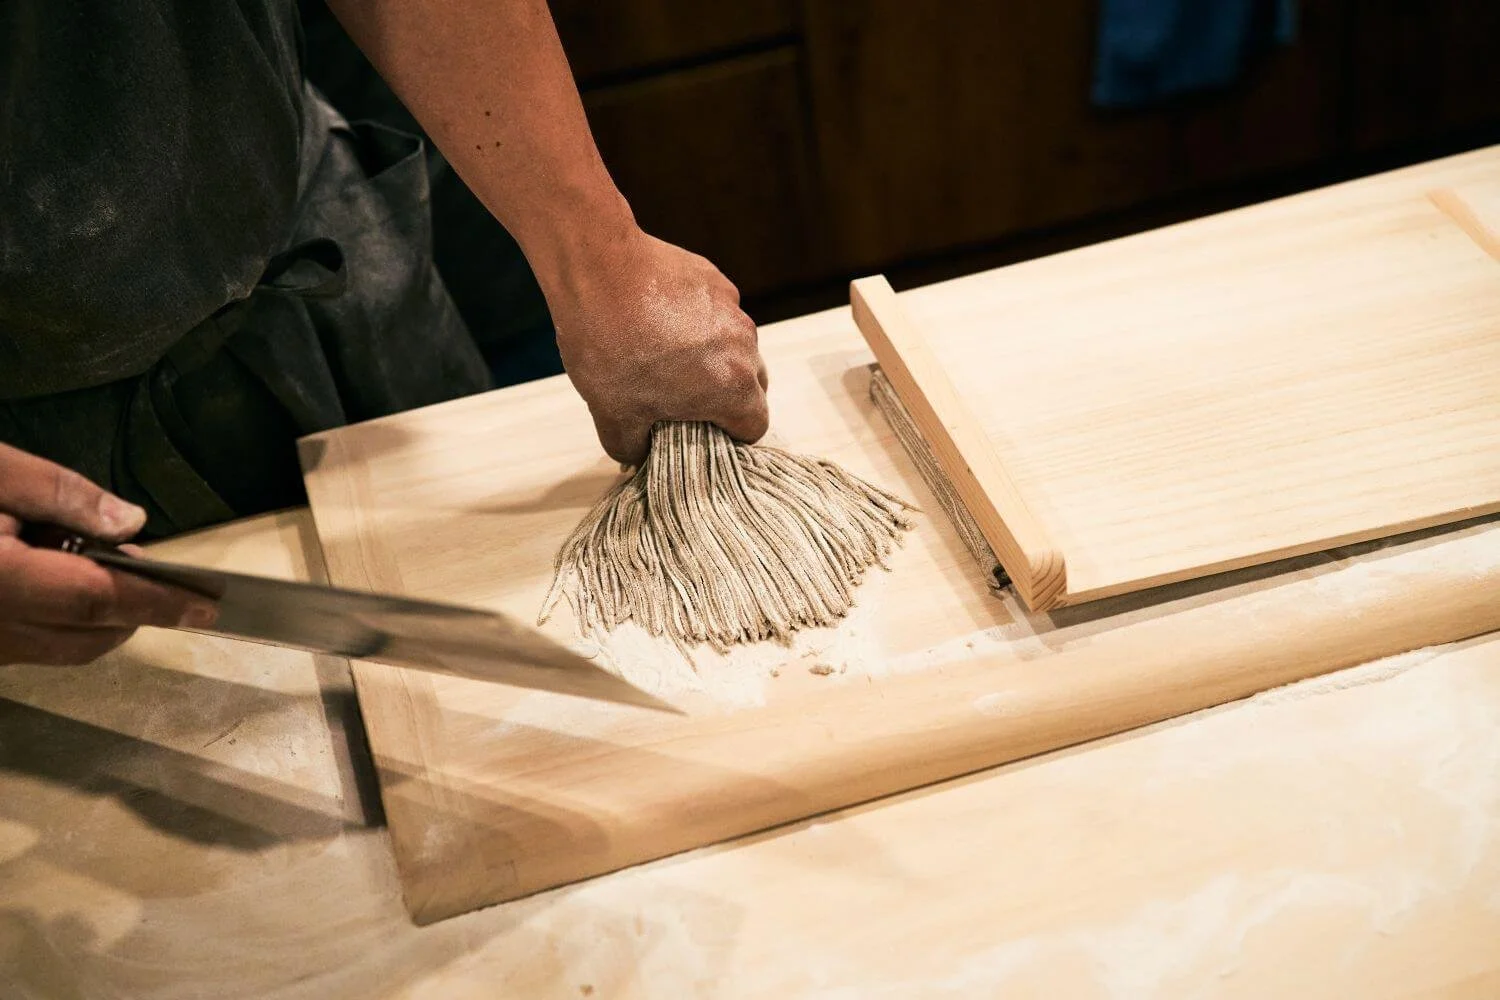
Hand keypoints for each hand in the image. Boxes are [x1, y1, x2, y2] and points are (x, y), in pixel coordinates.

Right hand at [0, 443, 218, 665]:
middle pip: (86, 636)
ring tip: (94, 560)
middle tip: (146, 564)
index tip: (207, 608)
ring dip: (100, 616)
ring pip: (62, 648)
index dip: (157, 602)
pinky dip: (64, 620)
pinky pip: (33, 646)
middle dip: (134, 608)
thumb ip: (60, 495)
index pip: (96, 599)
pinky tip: (56, 576)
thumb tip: (130, 523)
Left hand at [549, 229, 769, 464]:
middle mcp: (744, 348)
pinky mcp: (716, 281)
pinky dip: (699, 326)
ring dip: (712, 361)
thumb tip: (637, 457)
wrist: (597, 270)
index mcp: (731, 387)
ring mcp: (733, 310)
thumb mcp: (613, 414)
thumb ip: (632, 448)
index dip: (732, 438)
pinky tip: (659, 322)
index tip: (705, 435)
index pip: (755, 426)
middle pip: (752, 386)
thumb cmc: (609, 346)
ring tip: (666, 358)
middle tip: (683, 402)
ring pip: (735, 349)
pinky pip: (719, 315)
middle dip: (725, 399)